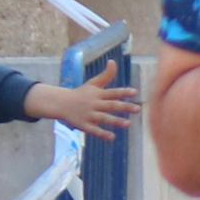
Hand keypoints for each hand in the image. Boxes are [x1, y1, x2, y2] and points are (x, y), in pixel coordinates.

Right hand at [29, 74, 143, 139]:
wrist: (61, 104)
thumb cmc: (81, 93)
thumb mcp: (93, 83)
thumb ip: (106, 75)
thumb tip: (113, 61)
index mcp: (98, 94)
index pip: (113, 92)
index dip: (123, 92)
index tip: (135, 92)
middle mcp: (94, 104)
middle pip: (111, 105)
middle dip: (124, 107)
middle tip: (138, 109)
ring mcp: (89, 115)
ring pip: (104, 118)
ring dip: (116, 121)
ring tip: (128, 124)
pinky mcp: (84, 125)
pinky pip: (94, 130)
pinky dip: (102, 134)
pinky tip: (112, 137)